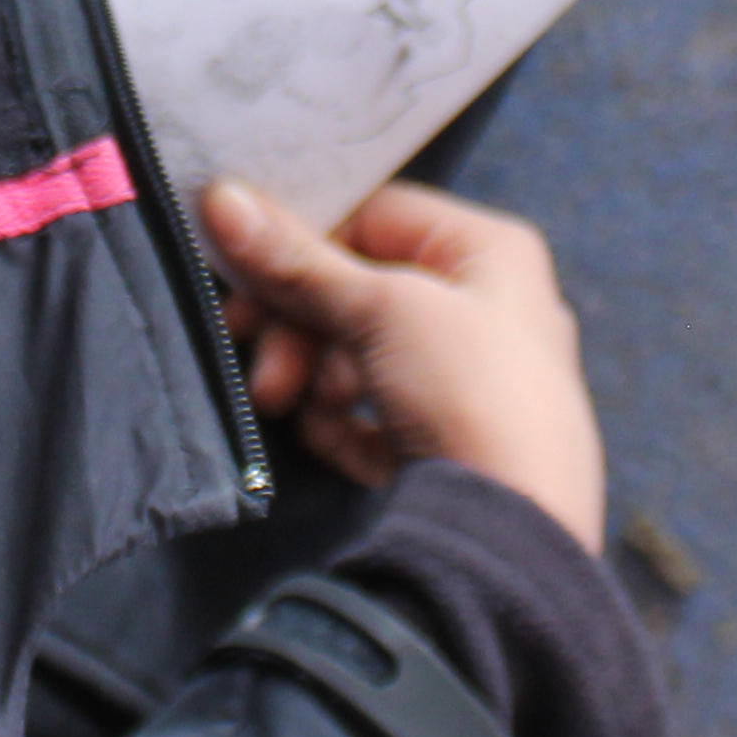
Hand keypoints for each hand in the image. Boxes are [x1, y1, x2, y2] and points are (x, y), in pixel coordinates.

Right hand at [197, 178, 605, 553]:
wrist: (511, 536)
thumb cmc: (472, 396)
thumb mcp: (382, 310)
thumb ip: (298, 261)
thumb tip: (224, 199)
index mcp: (491, 253)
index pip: (377, 217)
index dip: (307, 239)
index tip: (243, 267)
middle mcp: (487, 308)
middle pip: (360, 290)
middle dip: (298, 322)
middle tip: (250, 345)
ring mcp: (466, 382)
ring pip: (359, 354)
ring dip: (312, 375)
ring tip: (288, 402)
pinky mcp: (445, 445)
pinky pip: (371, 416)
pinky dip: (340, 424)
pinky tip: (331, 438)